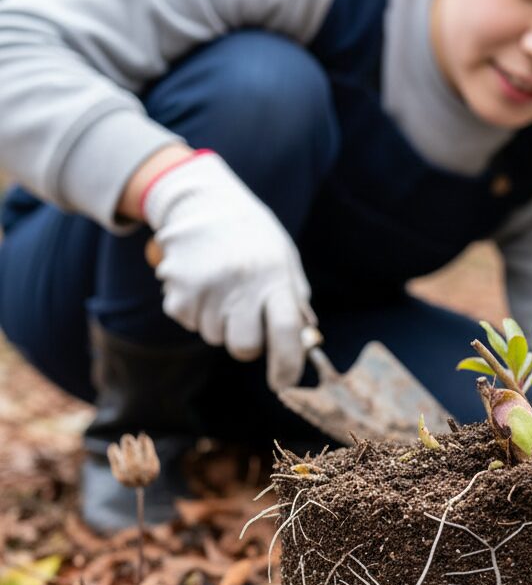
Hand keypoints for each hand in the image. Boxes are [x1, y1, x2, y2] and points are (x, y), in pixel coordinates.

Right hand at [141, 151, 313, 389]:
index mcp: (272, 275)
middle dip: (248, 343)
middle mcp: (239, 283)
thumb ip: (294, 301)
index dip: (287, 364)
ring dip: (220, 323)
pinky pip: (190, 323)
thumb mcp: (284, 259)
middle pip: (244, 347)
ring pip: (214, 337)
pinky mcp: (176, 291)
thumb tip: (302, 344)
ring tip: (223, 287)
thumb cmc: (252, 238)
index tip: (284, 382)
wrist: (201, 201)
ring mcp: (204, 288)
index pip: (285, 331)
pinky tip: (203, 283)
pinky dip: (197, 312)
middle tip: (247, 317)